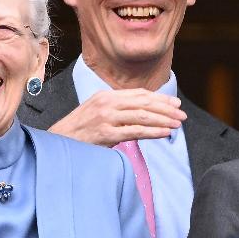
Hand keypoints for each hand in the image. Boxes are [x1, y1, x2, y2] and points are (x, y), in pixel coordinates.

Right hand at [48, 89, 186, 146]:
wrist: (56, 143)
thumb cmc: (77, 132)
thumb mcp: (95, 113)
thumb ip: (115, 110)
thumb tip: (138, 113)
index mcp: (105, 95)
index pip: (139, 94)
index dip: (159, 98)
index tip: (175, 104)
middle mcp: (107, 103)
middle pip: (144, 103)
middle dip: (166, 109)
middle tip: (182, 115)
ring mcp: (106, 118)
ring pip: (142, 116)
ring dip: (163, 120)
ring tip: (177, 125)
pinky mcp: (106, 134)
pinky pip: (135, 132)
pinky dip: (153, 132)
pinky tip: (165, 133)